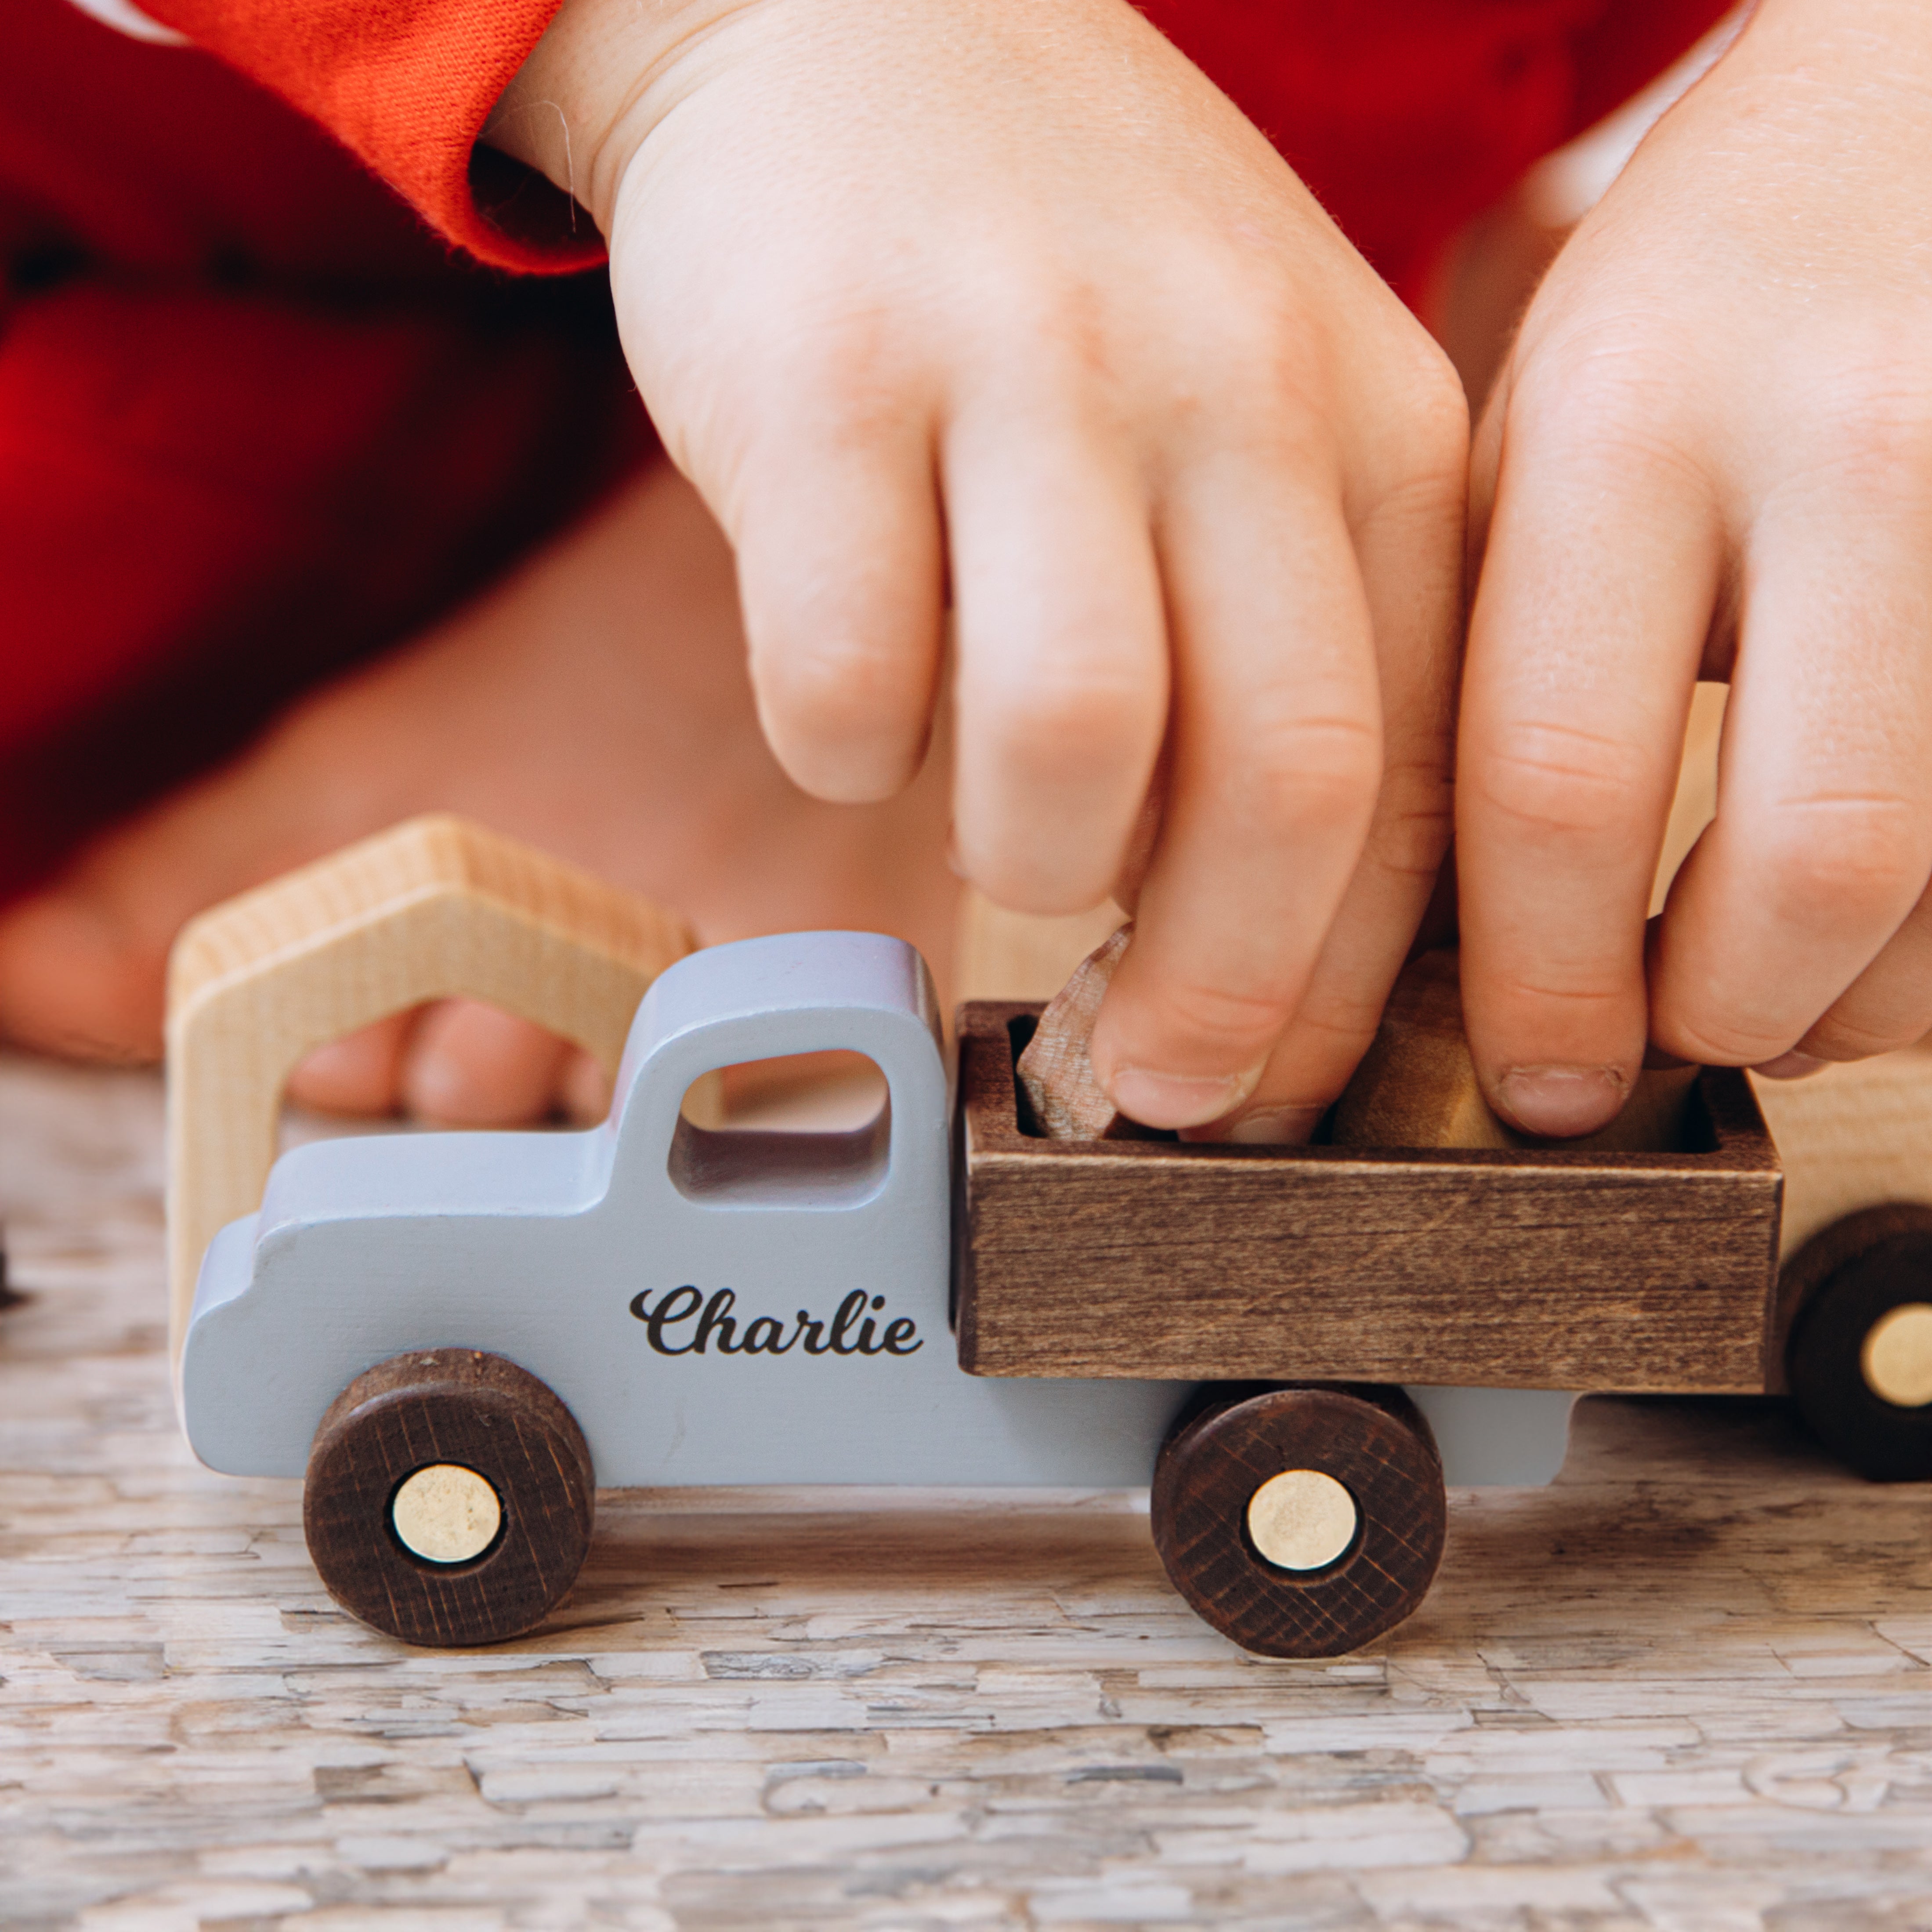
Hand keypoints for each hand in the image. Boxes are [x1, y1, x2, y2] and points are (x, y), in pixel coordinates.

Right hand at [487, 0, 1465, 1134]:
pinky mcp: (828, 380)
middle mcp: (1233, 389)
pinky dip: (845, 744)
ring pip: (1074, 744)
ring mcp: (1030, 370)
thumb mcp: (1255, 429)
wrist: (859, 27)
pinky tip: (859, 691)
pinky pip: (847, 679)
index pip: (1428, 770)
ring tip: (1001, 832)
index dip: (1355, 987)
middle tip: (1149, 1081)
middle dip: (1219, 992)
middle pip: (1286, 785)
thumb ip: (1291, 656)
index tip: (1277, 1095)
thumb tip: (1255, 943)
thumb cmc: (1069, 297)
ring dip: (1027, 860)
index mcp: (1376, 429)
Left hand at [1459, 0, 1931, 1135]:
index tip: (1537, 1081)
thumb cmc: (1706, 296)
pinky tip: (1886, 915)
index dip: (1548, 986)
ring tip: (1774, 981)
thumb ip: (1487, 656)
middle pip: (1806, 867)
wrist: (1928, 102)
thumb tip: (1451, 929)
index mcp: (1625, 419)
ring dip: (1858, 1001)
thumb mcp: (1539, 435)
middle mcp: (1847, 445)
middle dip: (1721, 1016)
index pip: (1558, 785)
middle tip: (1664, 1038)